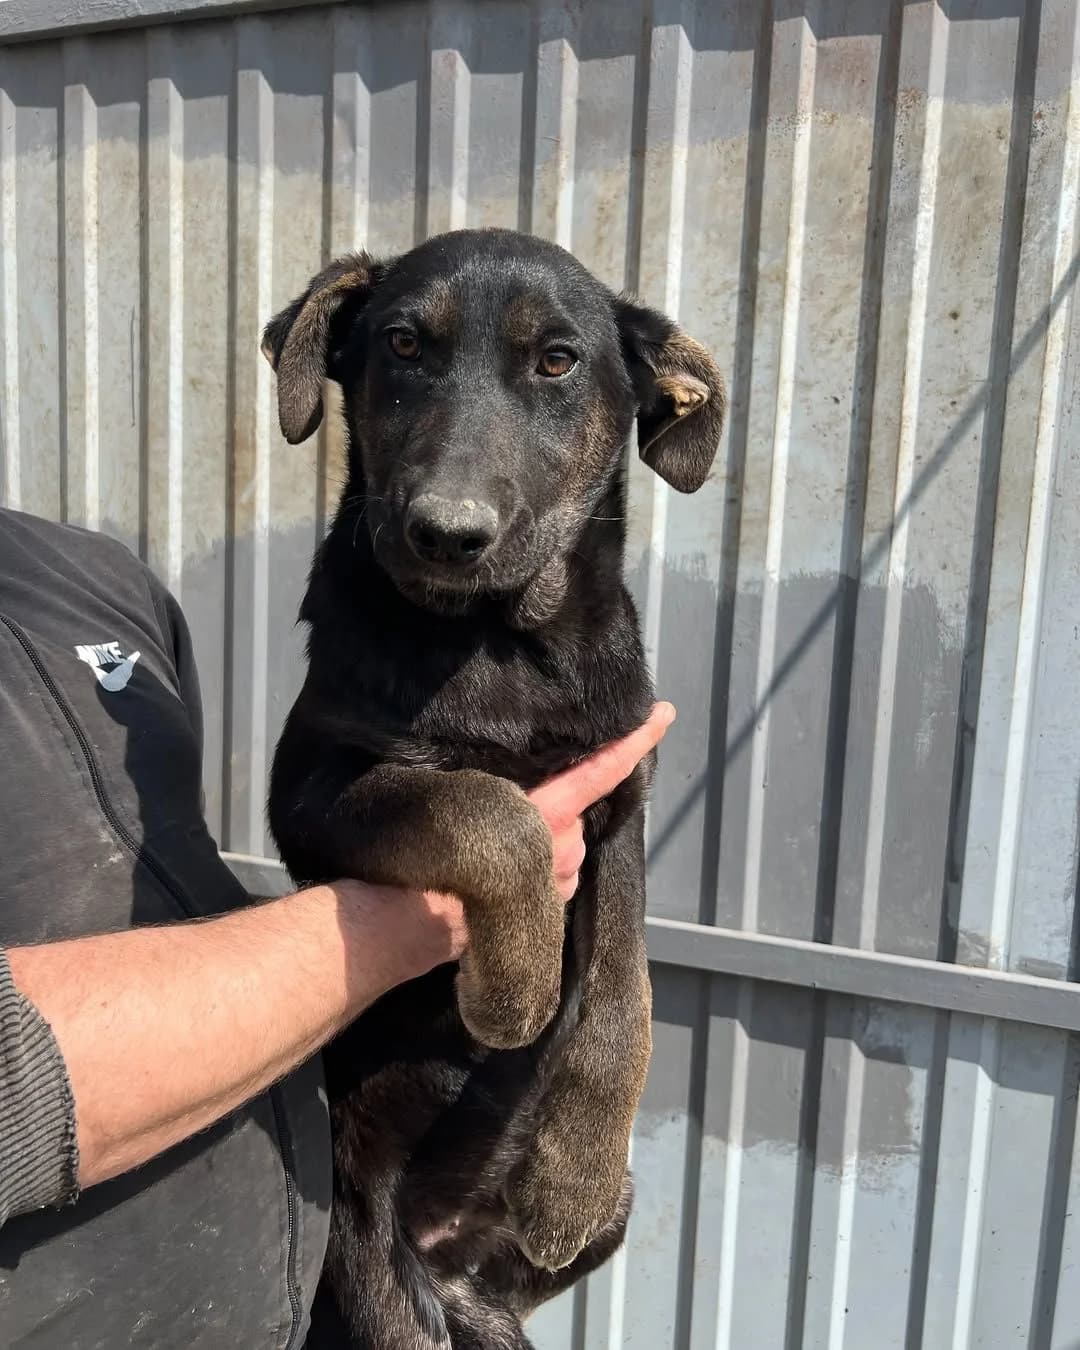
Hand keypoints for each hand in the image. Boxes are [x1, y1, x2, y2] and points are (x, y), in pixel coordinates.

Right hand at [411, 703, 675, 966]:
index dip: (636, 740)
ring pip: (567, 844)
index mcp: (549, 813)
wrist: (417, 921)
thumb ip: (499, 779)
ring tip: (501, 841)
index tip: (663, 714)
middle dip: (558, 803)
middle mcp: (565, 847)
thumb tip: (513, 766)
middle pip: (579, 809)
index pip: (602, 770)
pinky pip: (555, 873)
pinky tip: (504, 867)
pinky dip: (540, 864)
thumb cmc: (434, 852)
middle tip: (516, 804)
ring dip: (546, 837)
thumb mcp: (462, 795)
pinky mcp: (553, 907)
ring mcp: (562, 881)